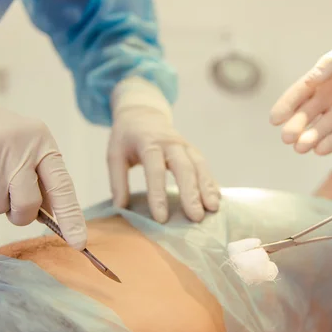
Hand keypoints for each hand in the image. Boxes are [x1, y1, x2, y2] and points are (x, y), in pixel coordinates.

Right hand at [0, 96, 87, 249]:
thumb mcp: (24, 146)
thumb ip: (40, 177)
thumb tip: (52, 218)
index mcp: (41, 142)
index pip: (62, 185)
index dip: (71, 217)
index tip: (79, 243)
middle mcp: (18, 149)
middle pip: (29, 205)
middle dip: (19, 213)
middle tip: (8, 197)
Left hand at [108, 106, 219, 222]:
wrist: (143, 113)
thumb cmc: (126, 138)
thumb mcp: (114, 154)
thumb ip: (117, 181)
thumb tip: (121, 208)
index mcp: (148, 143)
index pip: (155, 170)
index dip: (158, 195)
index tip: (162, 219)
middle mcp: (170, 143)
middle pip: (184, 167)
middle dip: (192, 193)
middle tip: (196, 218)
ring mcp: (185, 145)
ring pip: (199, 166)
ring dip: (207, 188)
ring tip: (212, 209)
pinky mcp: (192, 150)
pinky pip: (204, 166)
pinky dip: (211, 182)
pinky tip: (216, 199)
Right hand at [270, 24, 331, 154]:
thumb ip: (331, 63)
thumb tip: (311, 79)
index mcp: (323, 77)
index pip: (299, 94)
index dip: (286, 106)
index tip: (275, 119)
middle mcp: (329, 96)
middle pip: (306, 115)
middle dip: (295, 127)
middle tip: (287, 137)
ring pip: (322, 128)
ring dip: (310, 138)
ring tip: (301, 147)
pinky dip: (331, 143)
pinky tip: (320, 150)